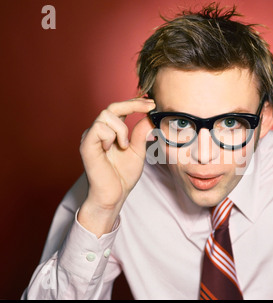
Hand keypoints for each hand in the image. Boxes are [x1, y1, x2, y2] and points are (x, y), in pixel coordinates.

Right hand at [78, 98, 154, 236]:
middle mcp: (98, 131)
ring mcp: (91, 137)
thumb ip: (140, 133)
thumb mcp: (138, 151)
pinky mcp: (86, 145)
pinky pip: (99, 128)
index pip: (120, 109)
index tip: (152, 103)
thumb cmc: (123, 175)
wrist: (114, 195)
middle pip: (112, 106)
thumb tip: (149, 117)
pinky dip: (110, 136)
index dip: (135, 103)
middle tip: (149, 107)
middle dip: (133, 104)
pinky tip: (112, 148)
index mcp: (110, 132)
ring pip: (106, 115)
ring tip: (124, 145)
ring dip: (121, 129)